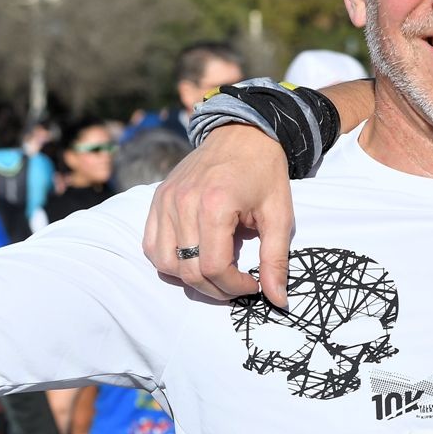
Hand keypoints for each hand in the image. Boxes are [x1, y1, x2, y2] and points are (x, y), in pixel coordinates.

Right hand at [143, 125, 294, 307]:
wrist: (242, 134)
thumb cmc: (264, 172)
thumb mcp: (280, 215)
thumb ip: (276, 259)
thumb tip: (277, 299)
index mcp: (214, 205)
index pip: (213, 267)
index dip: (234, 286)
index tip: (253, 285)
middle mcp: (182, 203)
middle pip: (187, 270)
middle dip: (215, 288)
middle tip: (238, 284)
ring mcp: (164, 201)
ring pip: (165, 263)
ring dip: (191, 278)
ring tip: (217, 273)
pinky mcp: (157, 200)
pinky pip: (151, 246)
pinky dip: (171, 261)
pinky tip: (194, 258)